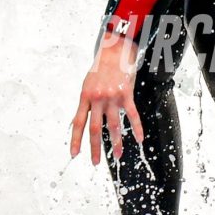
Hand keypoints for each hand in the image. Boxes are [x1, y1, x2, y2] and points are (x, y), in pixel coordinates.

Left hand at [70, 32, 143, 164]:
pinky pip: (132, 115)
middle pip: (94, 128)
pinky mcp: (126, 94)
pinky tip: (139, 138)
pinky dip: (137, 128)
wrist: (114, 52)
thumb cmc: (100, 69)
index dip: (75, 139)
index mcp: (85, 97)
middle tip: (95, 162)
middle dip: (94, 148)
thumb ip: (84, 105)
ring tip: (118, 155)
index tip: (74, 154)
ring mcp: (112, 97)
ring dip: (116, 142)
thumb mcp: (86, 86)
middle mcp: (97, 98)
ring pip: (113, 125)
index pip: (78, 123)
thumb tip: (76, 122)